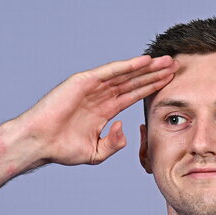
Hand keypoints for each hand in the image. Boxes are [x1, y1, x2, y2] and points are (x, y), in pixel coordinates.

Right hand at [20, 54, 175, 167]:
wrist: (40, 142)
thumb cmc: (62, 149)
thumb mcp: (96, 153)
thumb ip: (113, 143)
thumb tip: (123, 128)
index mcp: (104, 111)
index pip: (133, 96)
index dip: (151, 89)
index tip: (170, 85)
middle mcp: (100, 96)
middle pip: (133, 82)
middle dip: (154, 75)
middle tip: (175, 67)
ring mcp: (92, 87)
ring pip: (125, 74)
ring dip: (145, 68)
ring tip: (165, 61)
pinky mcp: (83, 82)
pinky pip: (109, 72)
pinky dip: (127, 66)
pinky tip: (143, 62)